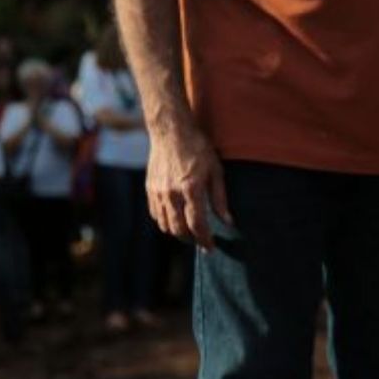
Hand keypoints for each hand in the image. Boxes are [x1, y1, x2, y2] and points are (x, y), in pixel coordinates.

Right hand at [146, 124, 228, 249]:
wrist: (171, 131)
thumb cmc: (198, 148)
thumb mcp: (216, 171)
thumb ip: (220, 199)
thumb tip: (228, 222)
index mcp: (191, 189)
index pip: (197, 225)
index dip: (205, 240)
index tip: (211, 248)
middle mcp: (172, 193)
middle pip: (179, 229)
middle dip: (192, 240)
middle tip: (202, 242)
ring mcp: (158, 191)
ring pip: (165, 224)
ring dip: (178, 233)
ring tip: (190, 233)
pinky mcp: (150, 188)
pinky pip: (155, 214)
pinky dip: (165, 222)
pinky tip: (176, 220)